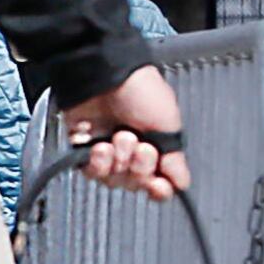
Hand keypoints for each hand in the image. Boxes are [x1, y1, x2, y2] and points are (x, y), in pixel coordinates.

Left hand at [64, 66, 187, 199]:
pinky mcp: (82, 146)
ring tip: (120, 137)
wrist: (108, 74)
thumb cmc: (142, 91)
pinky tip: (101, 147)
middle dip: (139, 168)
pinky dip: (97, 164)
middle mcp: (131, 151)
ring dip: (118, 162)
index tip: (158, 185)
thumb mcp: (168, 124)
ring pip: (112, 180)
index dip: (158, 189)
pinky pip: (90, 171)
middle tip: (141, 146)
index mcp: (156, 146)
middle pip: (134, 184)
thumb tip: (181, 184)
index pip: (157, 182)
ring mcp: (106, 149)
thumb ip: (174, 158)